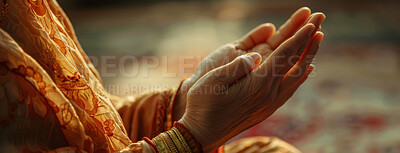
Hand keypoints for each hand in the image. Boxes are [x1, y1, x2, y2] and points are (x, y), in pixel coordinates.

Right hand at [180, 21, 324, 151]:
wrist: (203, 134)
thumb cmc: (203, 105)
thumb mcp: (213, 80)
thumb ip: (237, 66)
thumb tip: (257, 56)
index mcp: (257, 84)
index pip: (284, 56)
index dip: (299, 38)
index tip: (313, 24)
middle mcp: (269, 94)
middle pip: (296, 64)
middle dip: (310, 42)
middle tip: (321, 23)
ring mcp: (270, 104)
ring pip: (297, 77)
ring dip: (308, 57)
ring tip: (317, 42)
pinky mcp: (266, 109)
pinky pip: (291, 89)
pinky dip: (301, 76)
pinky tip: (305, 71)